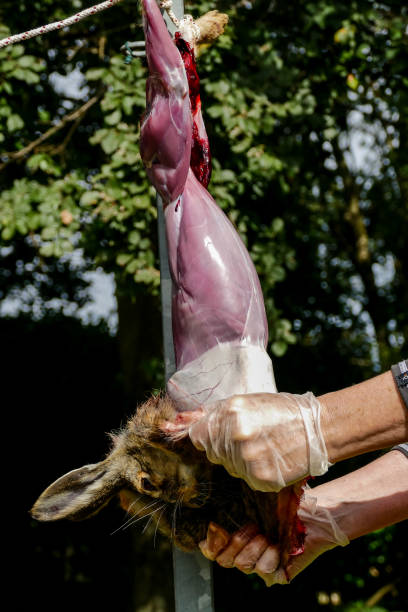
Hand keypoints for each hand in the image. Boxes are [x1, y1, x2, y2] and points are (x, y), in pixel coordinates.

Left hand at [188, 392, 328, 491]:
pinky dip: (256, 472)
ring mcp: (248, 459)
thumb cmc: (282, 412)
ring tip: (265, 447)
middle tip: (251, 439)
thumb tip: (188, 423)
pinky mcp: (260, 478)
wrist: (317, 430)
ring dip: (241, 461)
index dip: (207, 435)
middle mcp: (236, 436)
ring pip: (230, 466)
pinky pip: (246, 478)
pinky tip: (271, 459)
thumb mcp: (249, 402)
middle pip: (214, 452)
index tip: (215, 436)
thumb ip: (219, 414)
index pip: (199, 434)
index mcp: (232, 412)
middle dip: (226, 448)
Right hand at [198, 488, 348, 584]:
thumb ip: (234, 503)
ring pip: (243, 564)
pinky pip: (264, 570)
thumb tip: (211, 503)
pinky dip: (271, 556)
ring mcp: (258, 564)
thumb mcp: (256, 499)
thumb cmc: (284, 502)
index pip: (210, 548)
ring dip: (255, 547)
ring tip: (268, 534)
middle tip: (253, 527)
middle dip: (237, 541)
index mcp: (234, 534)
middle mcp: (244, 552)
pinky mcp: (275, 573)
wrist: (314, 514)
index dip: (211, 541)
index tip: (217, 527)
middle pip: (224, 559)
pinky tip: (279, 545)